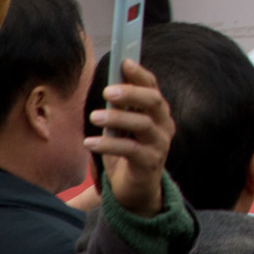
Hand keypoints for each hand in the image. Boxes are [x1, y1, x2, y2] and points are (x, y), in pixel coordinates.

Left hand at [88, 60, 174, 218]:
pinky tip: (89, 142)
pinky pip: (130, 150)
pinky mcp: (149, 163)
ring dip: (118, 118)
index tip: (124, 62)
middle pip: (154, 102)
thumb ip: (120, 110)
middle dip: (132, 93)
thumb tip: (109, 87)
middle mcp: (164, 125)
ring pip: (143, 124)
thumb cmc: (126, 154)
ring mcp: (160, 144)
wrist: (136, 191)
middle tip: (108, 91)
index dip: (140, 74)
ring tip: (94, 116)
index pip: (153, 87)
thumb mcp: (123, 129)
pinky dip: (108, 144)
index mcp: (158, 113)